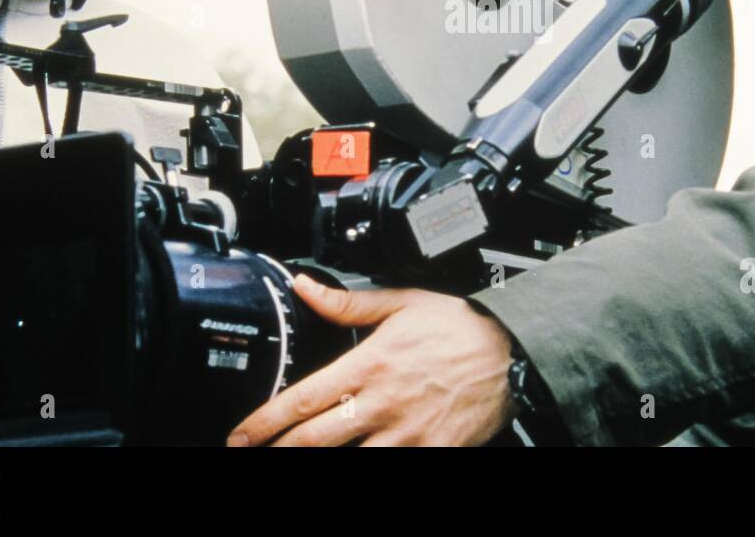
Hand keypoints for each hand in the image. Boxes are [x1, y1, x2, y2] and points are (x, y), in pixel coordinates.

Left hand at [228, 274, 518, 445]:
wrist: (513, 353)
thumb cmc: (460, 327)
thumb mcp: (402, 303)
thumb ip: (347, 303)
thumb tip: (306, 287)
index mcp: (371, 364)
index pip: (304, 398)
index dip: (265, 421)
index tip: (242, 434)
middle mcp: (382, 403)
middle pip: (314, 439)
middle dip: (278, 450)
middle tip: (250, 453)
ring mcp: (406, 434)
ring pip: (347, 459)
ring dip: (317, 461)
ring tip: (292, 459)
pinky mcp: (431, 452)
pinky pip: (391, 468)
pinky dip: (367, 466)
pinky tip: (353, 461)